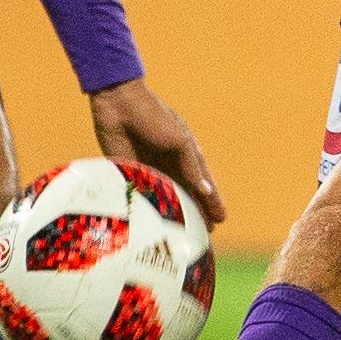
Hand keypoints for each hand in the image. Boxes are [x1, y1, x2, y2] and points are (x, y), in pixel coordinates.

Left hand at [89, 79, 226, 224]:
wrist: (119, 104)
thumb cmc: (154, 117)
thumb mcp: (178, 141)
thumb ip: (191, 167)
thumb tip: (206, 191)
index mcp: (186, 156)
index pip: (203, 184)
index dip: (213, 202)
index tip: (221, 219)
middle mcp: (169, 167)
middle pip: (186, 196)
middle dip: (196, 214)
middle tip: (204, 234)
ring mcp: (149, 171)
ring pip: (164, 200)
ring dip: (172, 217)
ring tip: (180, 235)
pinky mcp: (128, 173)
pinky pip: (140, 196)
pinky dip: (146, 210)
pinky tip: (149, 225)